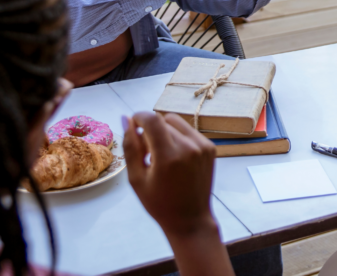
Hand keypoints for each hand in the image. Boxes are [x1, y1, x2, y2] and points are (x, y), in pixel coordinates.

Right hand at [124, 111, 218, 234]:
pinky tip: (175, 158)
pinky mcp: (210, 148)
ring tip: (160, 154)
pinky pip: (189, 131)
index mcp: (169, 156)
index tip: (133, 125)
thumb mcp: (136, 179)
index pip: (152, 119)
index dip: (139, 117)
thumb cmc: (159, 203)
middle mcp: (189, 146)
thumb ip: (130, 147)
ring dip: (165, 131)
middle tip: (146, 153)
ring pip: (176, 122)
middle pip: (163, 121)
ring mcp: (203, 146)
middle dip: (150, 130)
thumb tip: (126, 119)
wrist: (190, 219)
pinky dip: (179, 137)